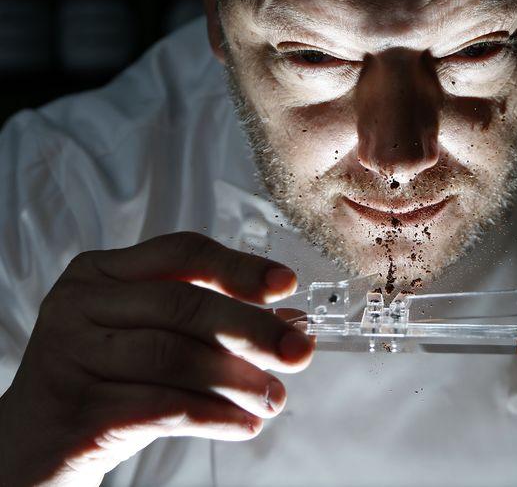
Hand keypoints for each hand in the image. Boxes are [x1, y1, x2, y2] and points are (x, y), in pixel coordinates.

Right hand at [0, 232, 313, 485]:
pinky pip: (161, 407)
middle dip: (252, 330)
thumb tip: (291, 321)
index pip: (182, 253)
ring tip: (274, 399)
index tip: (286, 286)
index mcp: (104, 273)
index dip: (240, 268)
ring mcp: (72, 355)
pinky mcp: (77, 409)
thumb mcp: (157, 340)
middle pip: (184, 305)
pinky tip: (244, 424)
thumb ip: (213, 324)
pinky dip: (213, 416)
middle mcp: (81, 304)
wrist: (38, 442)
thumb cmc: (109, 381)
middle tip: (298, 352)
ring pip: (174, 357)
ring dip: (237, 380)